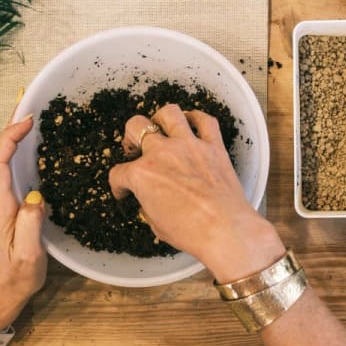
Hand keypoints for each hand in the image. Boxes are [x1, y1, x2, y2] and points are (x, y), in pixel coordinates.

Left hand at [0, 115, 46, 331]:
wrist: (0, 292)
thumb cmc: (16, 276)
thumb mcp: (28, 255)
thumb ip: (30, 225)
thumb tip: (36, 197)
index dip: (11, 137)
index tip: (28, 119)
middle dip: (12, 127)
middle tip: (30, 102)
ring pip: (1, 160)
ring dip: (14, 137)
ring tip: (32, 116)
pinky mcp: (1, 204)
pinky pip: (6, 169)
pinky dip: (16, 151)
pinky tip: (30, 145)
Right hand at [108, 104, 285, 282]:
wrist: (226, 230)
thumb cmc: (191, 233)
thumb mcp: (157, 225)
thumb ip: (148, 205)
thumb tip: (150, 200)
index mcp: (142, 175)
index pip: (119, 173)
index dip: (118, 184)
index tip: (123, 190)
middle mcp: (162, 153)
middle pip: (135, 127)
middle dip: (130, 136)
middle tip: (135, 148)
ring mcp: (189, 145)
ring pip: (169, 113)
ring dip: (161, 118)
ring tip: (161, 128)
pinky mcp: (214, 146)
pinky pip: (205, 120)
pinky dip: (197, 118)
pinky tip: (192, 124)